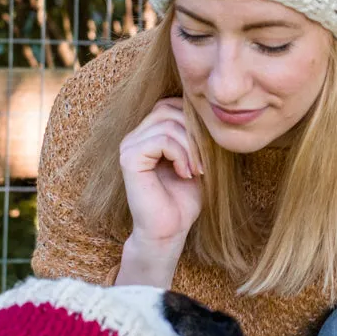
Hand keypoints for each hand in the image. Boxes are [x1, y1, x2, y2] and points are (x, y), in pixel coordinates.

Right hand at [119, 99, 204, 251]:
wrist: (169, 230)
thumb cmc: (183, 199)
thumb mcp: (196, 159)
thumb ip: (195, 133)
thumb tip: (208, 109)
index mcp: (147, 134)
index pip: (170, 105)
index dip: (193, 121)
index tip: (207, 150)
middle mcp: (134, 136)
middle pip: (168, 109)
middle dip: (194, 132)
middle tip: (204, 161)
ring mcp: (128, 146)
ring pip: (167, 124)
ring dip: (191, 147)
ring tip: (197, 170)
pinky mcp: (129, 159)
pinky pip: (161, 140)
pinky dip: (181, 155)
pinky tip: (186, 174)